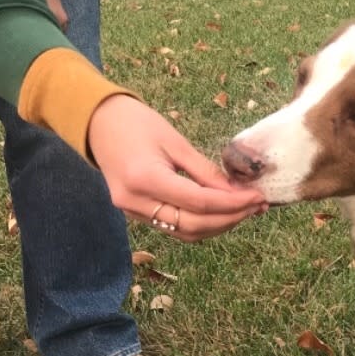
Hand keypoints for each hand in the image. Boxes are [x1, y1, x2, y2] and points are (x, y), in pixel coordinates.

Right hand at [87, 95, 266, 241]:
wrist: (96, 122)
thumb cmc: (136, 123)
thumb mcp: (175, 142)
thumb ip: (205, 171)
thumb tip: (237, 193)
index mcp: (145, 178)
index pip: (199, 202)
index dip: (233, 204)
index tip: (258, 197)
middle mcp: (136, 202)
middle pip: (194, 225)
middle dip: (230, 218)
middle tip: (257, 206)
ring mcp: (133, 212)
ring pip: (186, 233)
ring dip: (219, 225)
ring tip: (245, 210)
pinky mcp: (136, 214)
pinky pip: (175, 228)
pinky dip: (202, 224)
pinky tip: (223, 212)